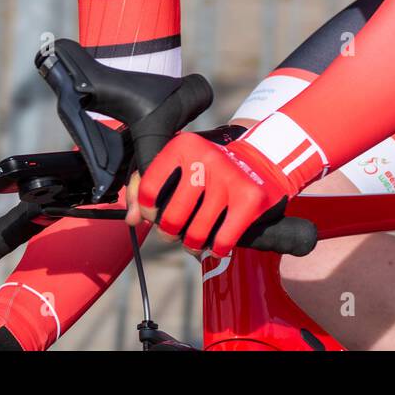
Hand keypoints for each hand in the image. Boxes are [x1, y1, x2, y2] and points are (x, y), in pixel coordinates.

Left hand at [133, 132, 292, 257]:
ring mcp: (229, 178)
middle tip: (174, 232)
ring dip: (192, 244)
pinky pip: (222, 240)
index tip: (154, 214)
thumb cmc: (210, 168)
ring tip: (194, 241)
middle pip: (172, 216)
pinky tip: (217, 245)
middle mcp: (205, 158)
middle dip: (169, 232)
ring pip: (196, 232)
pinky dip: (216, 248)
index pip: (149, 187)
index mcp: (184, 145)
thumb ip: (145, 187)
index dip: (147, 209)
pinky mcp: (250, 198)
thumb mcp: (179, 165)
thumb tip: (132, 219)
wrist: (262, 161)